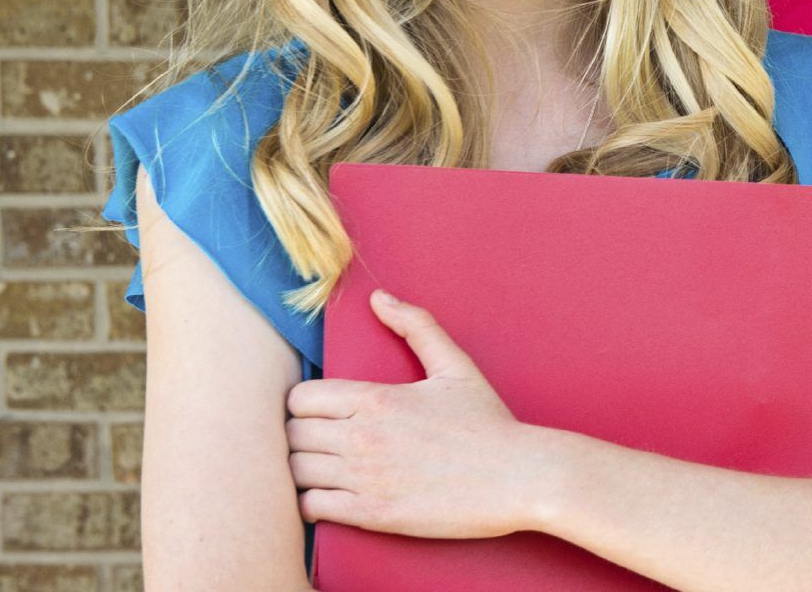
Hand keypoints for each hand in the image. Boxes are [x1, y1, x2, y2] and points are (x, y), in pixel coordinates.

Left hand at [285, 290, 545, 537]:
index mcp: (377, 398)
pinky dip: (313, 503)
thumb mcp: (455, 367)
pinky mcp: (373, 514)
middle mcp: (363, 437)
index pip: (300, 398)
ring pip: (295, 472)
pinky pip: (312, 508)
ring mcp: (366, 478)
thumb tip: (379, 298)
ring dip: (303, 470)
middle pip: (291, 435)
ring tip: (323, 469)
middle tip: (319, 442)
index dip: (303, 404)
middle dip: (299, 436)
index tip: (320, 413)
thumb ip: (415, 326)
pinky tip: (333, 496)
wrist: (519, 477)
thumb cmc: (488, 423)